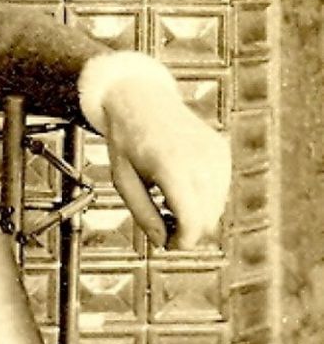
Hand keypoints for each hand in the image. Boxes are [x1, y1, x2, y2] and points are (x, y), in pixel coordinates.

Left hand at [101, 77, 230, 249]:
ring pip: (217, 207)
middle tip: (162, 221)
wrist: (140, 99)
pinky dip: (205, 195)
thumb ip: (143, 214)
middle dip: (188, 229)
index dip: (182, 242)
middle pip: (208, 220)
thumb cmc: (126, 140)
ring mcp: (215, 154)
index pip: (192, 222)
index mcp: (171, 167)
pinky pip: (221, 189)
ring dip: (197, 213)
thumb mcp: (122, 179)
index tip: (169, 243)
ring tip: (167, 199)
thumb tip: (164, 242)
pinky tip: (181, 183)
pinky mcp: (221, 150)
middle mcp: (200, 160)